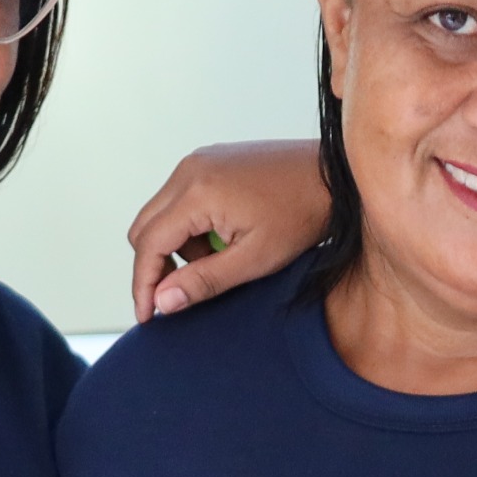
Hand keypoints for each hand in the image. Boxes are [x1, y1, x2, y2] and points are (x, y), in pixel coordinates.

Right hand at [125, 140, 331, 321]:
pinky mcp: (208, 161)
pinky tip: (225, 237)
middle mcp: (188, 170)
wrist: (333, 176)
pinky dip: (191, 226)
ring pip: (161, 215)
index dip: (143, 284)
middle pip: (145, 228)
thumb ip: (204, 281)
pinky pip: (180, 200)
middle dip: (158, 266)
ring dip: (179, 247)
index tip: (147, 315)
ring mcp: (197, 161)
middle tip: (183, 293)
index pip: (148, 244)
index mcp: (196, 192)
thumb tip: (161, 302)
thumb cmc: (302, 215)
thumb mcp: (254, 259)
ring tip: (223, 258)